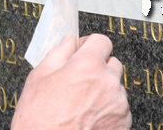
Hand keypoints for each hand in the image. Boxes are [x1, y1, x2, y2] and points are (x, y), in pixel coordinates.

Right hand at [12, 34, 130, 129]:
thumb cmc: (39, 120)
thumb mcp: (38, 78)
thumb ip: (58, 54)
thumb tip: (69, 42)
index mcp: (88, 65)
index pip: (101, 41)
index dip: (89, 45)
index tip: (82, 52)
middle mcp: (108, 82)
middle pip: (112, 63)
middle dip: (97, 68)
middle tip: (78, 81)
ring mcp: (119, 105)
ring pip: (116, 87)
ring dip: (103, 90)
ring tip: (81, 105)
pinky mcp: (124, 124)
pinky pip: (119, 109)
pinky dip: (108, 111)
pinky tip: (88, 118)